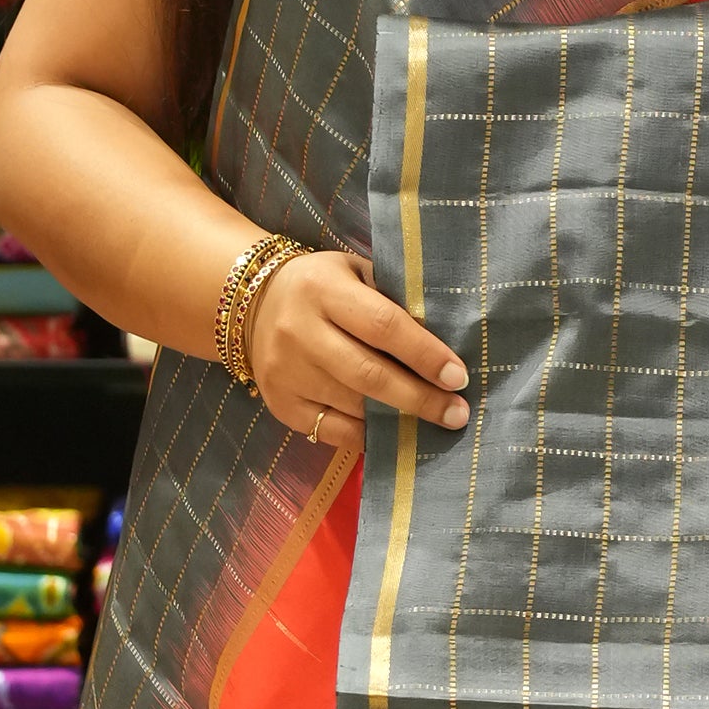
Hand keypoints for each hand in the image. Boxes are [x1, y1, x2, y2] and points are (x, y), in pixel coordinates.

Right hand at [247, 248, 468, 450]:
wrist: (251, 304)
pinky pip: (333, 430)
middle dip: (420, 398)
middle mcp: (300, 331)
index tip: (458, 376)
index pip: (384, 325)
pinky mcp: (281, 404)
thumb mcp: (353, 273)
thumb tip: (443, 342)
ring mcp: (287, 372)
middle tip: (456, 413)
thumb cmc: (321, 286)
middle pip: (370, 374)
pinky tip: (394, 434)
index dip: (425, 354)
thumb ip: (391, 299)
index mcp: (323, 290)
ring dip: (400, 420)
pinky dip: (368, 435)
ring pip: (354, 406)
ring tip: (435, 425)